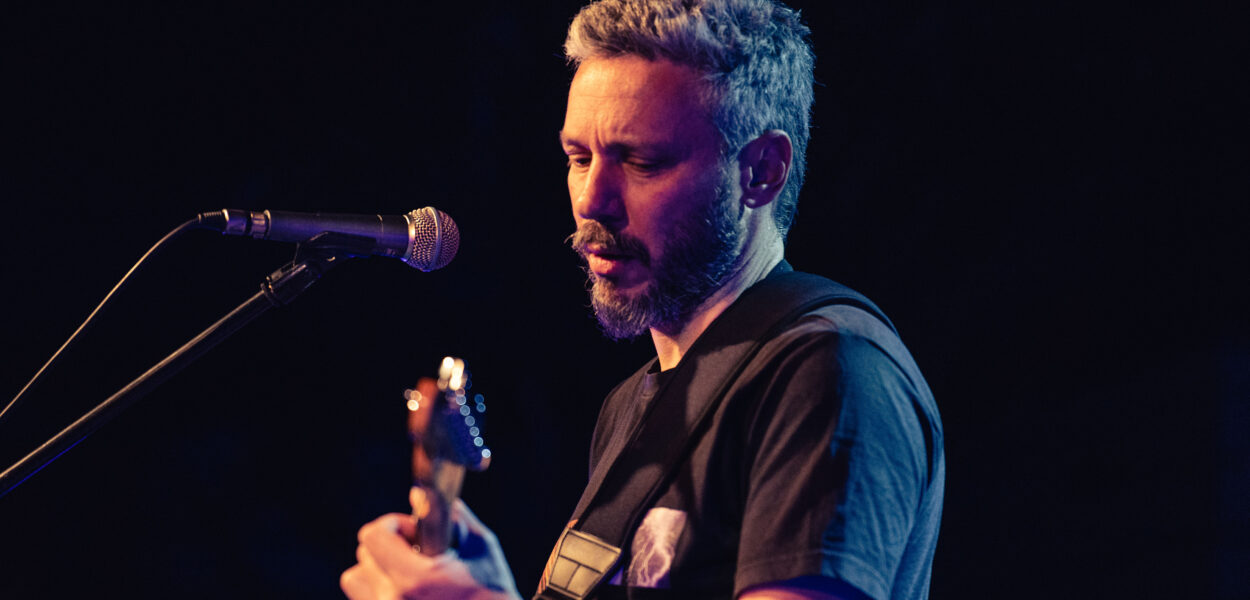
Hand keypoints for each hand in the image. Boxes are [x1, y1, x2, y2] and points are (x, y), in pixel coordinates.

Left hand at [341, 488, 521, 599]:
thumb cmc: (494, 595)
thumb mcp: (482, 550)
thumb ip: (451, 519)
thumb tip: (418, 495)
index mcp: (414, 580)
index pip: (374, 536)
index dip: (393, 524)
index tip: (416, 532)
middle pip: (364, 554)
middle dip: (389, 545)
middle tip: (419, 554)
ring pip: (357, 579)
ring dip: (378, 570)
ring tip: (409, 576)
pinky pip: (365, 597)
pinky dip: (380, 589)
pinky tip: (409, 592)